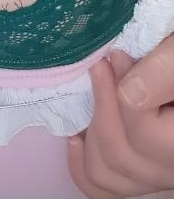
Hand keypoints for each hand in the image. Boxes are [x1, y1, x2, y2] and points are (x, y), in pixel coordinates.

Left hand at [67, 44, 173, 196]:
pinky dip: (83, 164)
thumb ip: (163, 69)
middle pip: (121, 154)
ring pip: (109, 175)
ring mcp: (160, 175)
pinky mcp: (146, 172)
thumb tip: (127, 89)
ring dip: (90, 131)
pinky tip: (77, 135)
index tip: (116, 55)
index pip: (142, 130)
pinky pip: (107, 188)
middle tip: (100, 66)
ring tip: (93, 93)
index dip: (119, 90)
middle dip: (101, 106)